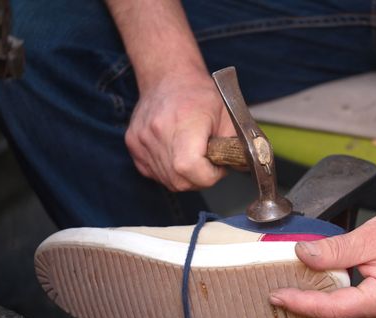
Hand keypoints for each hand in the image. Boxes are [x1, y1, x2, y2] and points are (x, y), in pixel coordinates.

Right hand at [125, 71, 234, 190]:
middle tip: (208, 160)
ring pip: (168, 181)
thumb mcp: (229, 116)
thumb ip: (236, 145)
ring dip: (185, 176)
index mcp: (185, 123)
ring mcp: (142, 140)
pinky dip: (169, 171)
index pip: (192, 168)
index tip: (217, 165)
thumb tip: (242, 167)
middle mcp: (158, 132)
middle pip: (180, 181)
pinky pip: (155, 174)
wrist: (168, 78)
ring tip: (193, 154)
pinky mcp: (133, 145)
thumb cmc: (200, 95)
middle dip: (200, 178)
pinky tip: (177, 153)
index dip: (210, 175)